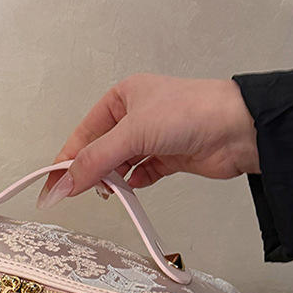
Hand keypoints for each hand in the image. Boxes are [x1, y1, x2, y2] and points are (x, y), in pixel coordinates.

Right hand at [37, 74, 260, 208]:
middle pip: (99, 151)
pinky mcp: (170, 157)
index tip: (51, 188)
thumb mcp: (132, 133)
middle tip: (80, 193)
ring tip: (110, 190)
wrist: (241, 129)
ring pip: (120, 165)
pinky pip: (142, 174)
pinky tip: (132, 189)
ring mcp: (154, 137)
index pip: (83, 134)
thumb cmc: (193, 112)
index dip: (65, 161)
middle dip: (90, 172)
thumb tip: (64, 183)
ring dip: (113, 180)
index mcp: (122, 98)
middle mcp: (136, 116)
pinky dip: (135, 184)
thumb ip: (94, 161)